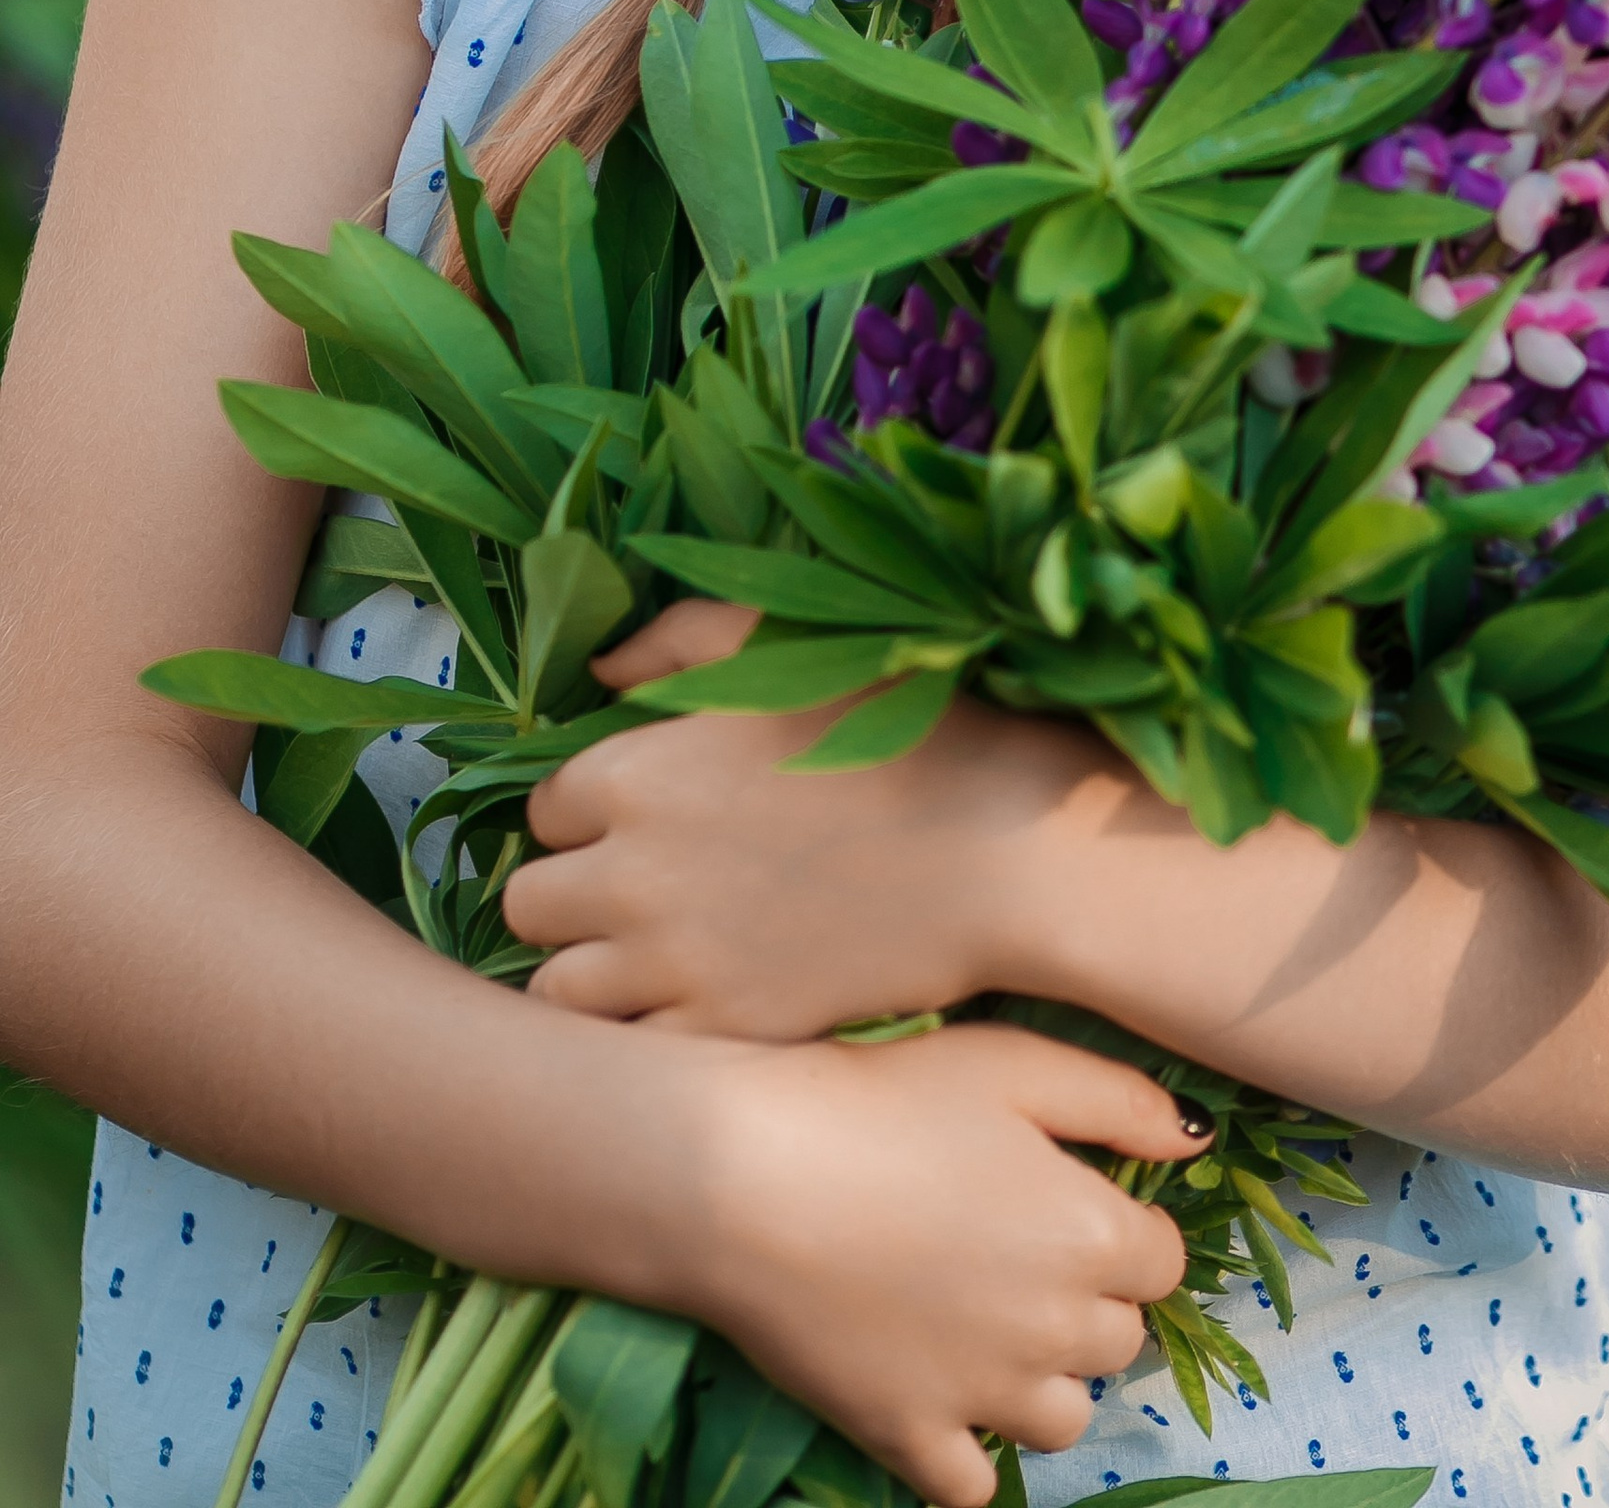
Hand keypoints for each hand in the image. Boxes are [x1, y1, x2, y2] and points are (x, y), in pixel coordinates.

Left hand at [506, 602, 1114, 1034]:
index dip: (590, 810)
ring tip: (650, 953)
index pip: (546, 806)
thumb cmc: (903, 728)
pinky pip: (629, 1048)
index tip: (640, 815)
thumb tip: (603, 669)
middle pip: (530, 902)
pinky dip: (646, 1029)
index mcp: (637, 773)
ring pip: (558, 990)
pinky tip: (696, 999)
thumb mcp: (786, 643)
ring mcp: (673, 963)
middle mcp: (633, 873)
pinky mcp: (722, 1029)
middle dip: (572, 893)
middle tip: (637, 888)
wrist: (1000, 849)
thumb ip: (679, 640)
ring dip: (592, 969)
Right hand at [662, 1018, 1200, 1505]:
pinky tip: (939, 1393)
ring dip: (1042, 1381)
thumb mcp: (1014, 1064)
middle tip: (1016, 1253)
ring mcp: (983, 1397)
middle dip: (1087, 1302)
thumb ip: (1122, 1102)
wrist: (748, 1177)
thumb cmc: (885, 1100)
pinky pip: (974, 1486)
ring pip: (1063, 1420)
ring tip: (984, 1325)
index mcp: (1091, 1238)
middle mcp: (1055, 1332)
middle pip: (1119, 1341)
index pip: (1163, 1263)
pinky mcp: (910, 1439)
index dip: (1122, 1230)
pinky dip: (968, 1452)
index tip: (1068, 1202)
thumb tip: (1195, 1143)